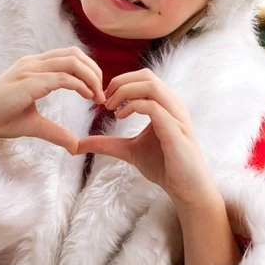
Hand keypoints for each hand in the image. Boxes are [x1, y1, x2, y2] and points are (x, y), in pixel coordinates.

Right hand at [0, 47, 104, 153]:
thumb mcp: (34, 124)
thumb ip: (55, 132)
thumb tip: (75, 146)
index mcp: (35, 66)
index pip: (70, 56)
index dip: (89, 70)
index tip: (97, 92)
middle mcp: (34, 63)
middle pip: (75, 54)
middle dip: (95, 71)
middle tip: (102, 93)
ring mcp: (30, 69)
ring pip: (72, 61)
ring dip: (91, 77)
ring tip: (97, 96)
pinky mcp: (28, 81)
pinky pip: (61, 77)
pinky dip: (80, 85)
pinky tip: (88, 97)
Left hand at [77, 69, 216, 205]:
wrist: (186, 189)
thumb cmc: (164, 166)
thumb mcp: (129, 150)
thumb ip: (107, 144)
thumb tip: (78, 145)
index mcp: (165, 105)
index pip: (144, 78)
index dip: (121, 81)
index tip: (104, 97)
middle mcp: (173, 105)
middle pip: (146, 76)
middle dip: (120, 82)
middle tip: (103, 99)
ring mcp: (176, 116)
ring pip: (151, 86)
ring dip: (125, 91)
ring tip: (110, 107)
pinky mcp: (175, 130)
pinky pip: (154, 107)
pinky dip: (133, 106)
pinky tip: (120, 116)